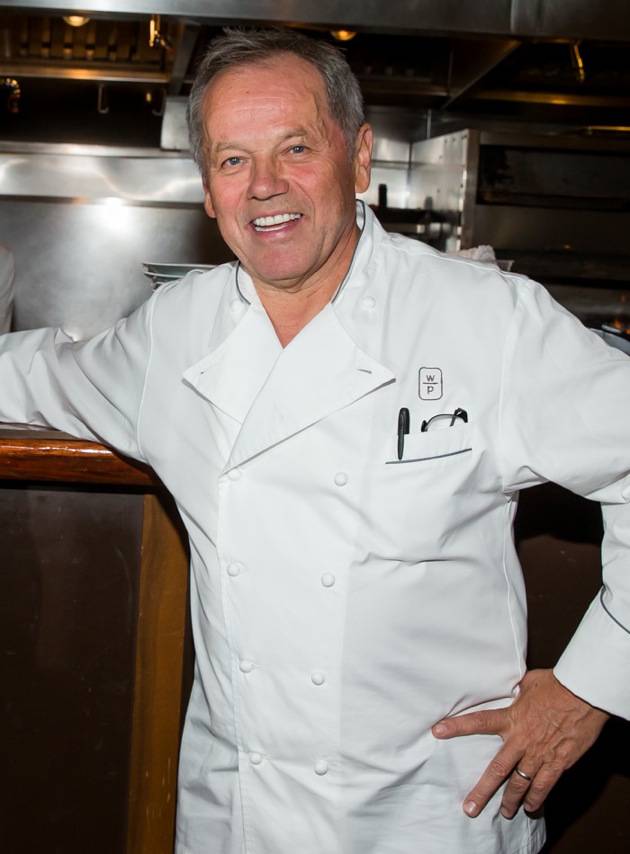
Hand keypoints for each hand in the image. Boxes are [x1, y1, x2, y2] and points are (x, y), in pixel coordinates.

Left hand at [431, 669, 608, 818]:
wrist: (583, 694)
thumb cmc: (556, 684)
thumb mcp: (529, 683)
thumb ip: (516, 691)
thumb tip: (511, 688)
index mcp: (511, 717)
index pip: (478, 722)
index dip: (456, 727)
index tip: (438, 731)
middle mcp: (521, 740)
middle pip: (497, 769)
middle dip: (482, 791)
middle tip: (470, 807)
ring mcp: (539, 754)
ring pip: (520, 783)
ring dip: (511, 800)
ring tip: (504, 812)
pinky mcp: (558, 762)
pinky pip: (544, 785)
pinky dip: (537, 798)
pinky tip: (532, 808)